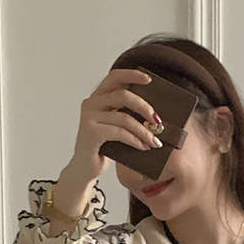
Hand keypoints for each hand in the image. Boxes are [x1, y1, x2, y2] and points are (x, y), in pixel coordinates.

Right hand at [68, 66, 163, 183]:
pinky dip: (135, 140)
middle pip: (122, 95)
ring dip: (143, 131)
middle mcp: (91, 103)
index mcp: (98, 97)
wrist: (86, 169)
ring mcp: (89, 117)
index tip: (150, 80)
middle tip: (157, 121)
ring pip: (123, 117)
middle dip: (144, 107)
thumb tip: (155, 116)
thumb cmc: (105, 147)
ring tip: (154, 141)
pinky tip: (143, 147)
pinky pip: (119, 133)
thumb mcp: (117, 127)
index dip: (132, 75)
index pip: (114, 77)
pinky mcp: (91, 133)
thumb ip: (127, 114)